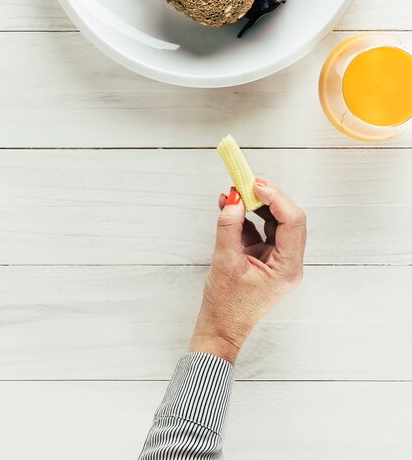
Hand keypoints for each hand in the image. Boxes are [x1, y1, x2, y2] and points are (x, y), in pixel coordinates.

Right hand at [189, 181, 306, 363]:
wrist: (220, 328)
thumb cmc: (226, 306)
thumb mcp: (225, 262)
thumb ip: (229, 227)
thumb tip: (234, 200)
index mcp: (287, 267)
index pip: (292, 222)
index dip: (275, 198)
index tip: (255, 185)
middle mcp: (288, 262)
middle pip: (286, 219)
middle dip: (267, 199)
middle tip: (246, 183)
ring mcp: (276, 260)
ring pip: (273, 223)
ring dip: (255, 206)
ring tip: (235, 193)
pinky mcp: (263, 259)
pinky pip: (259, 232)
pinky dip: (245, 219)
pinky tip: (229, 208)